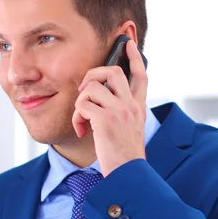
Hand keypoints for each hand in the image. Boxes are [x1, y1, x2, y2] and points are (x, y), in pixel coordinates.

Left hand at [73, 40, 147, 176]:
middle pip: (113, 71)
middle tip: (84, 89)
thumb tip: (100, 101)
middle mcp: (130, 106)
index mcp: (138, 108)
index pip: (141, 76)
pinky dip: (76, 118)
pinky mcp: (105, 119)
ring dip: (80, 103)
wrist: (128, 174)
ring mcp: (119, 110)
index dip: (135, 58)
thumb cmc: (124, 157)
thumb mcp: (130, 131)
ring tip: (82, 121)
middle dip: (94, 74)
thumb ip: (122, 114)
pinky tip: (81, 131)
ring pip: (92, 87)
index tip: (128, 45)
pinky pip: (82, 106)